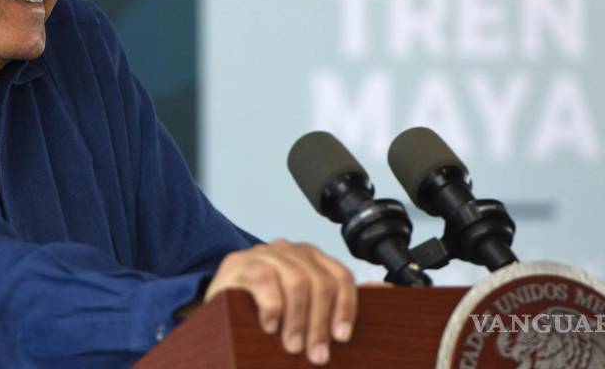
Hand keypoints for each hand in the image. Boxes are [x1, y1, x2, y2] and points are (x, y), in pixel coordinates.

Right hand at [204, 240, 355, 364]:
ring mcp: (263, 254)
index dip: (346, 308)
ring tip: (292, 346)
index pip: (340, 276)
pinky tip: (269, 327)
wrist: (217, 312)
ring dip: (297, 321)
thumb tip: (386, 290)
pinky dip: (272, 307)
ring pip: (296, 281)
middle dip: (320, 323)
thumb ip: (336, 300)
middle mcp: (289, 251)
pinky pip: (264, 280)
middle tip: (316, 355)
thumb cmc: (264, 313)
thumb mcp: (303, 310)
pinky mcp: (239, 264)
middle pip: (319, 282)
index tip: (342, 337)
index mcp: (310, 258)